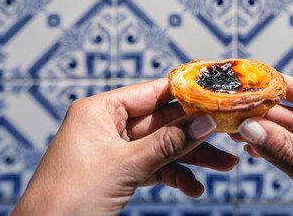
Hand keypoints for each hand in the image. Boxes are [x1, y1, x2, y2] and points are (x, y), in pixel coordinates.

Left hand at [13, 78, 238, 215]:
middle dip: (195, 132)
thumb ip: (168, 143)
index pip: (151, 93)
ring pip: (163, 146)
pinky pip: (154, 168)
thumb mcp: (125, 166)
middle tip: (226, 133)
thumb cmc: (66, 200)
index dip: (185, 93)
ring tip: (224, 164)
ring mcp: (115, 151)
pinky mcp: (119, 173)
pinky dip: (174, 176)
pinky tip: (194, 187)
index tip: (214, 93)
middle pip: (163, 122)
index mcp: (99, 111)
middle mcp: (108, 126)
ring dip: (192, 157)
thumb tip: (203, 123)